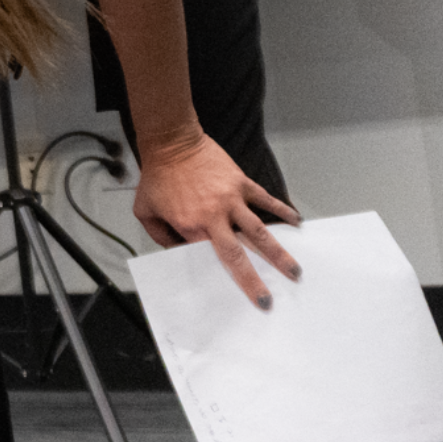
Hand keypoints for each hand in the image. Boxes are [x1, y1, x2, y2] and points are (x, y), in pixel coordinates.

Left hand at [132, 128, 302, 306]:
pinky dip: (282, 211)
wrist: (170, 142)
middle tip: (269, 299)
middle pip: (239, 254)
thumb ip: (159, 235)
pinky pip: (266, 200)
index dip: (220, 274)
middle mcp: (214, 216)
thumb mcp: (144, 210)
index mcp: (190, 225)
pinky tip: (297, 222)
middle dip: (255, 279)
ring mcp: (231, 199)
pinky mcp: (241, 183)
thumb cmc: (157, 175)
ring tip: (294, 270)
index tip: (232, 290)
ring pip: (260, 231)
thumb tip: (176, 250)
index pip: (209, 257)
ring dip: (278, 253)